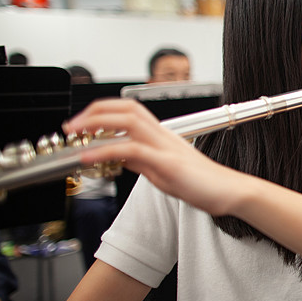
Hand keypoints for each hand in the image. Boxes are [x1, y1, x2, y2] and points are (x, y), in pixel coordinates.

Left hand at [64, 99, 247, 215]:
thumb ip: (140, 160)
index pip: (129, 111)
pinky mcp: (168, 163)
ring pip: (128, 121)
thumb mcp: (163, 170)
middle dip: (94, 112)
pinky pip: (132, 150)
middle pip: (126, 108)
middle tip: (72, 125)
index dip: (103, 111)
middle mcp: (163, 136)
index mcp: (162, 136)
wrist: (229, 192)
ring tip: (75, 133)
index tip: (82, 123)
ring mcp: (166, 147)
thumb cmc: (202, 184)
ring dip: (96, 124)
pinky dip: (106, 150)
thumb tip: (118, 155)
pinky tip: (90, 157)